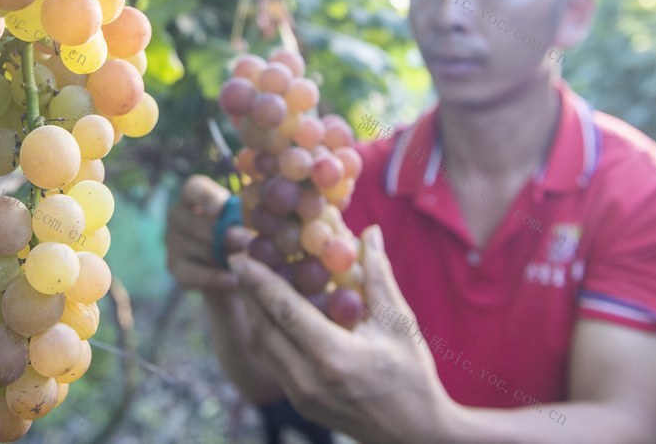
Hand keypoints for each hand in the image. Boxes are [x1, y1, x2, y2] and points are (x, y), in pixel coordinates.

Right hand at [166, 175, 241, 292]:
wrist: (235, 269)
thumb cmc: (241, 234)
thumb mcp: (245, 223)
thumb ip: (241, 223)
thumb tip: (242, 235)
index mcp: (194, 196)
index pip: (194, 189)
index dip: (207, 197)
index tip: (223, 208)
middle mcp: (178, 215)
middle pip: (190, 219)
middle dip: (219, 232)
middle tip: (245, 242)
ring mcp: (173, 241)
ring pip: (193, 247)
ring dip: (220, 255)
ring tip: (246, 262)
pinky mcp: (175, 267)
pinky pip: (190, 274)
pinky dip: (213, 278)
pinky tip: (233, 281)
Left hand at [228, 225, 457, 442]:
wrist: (415, 435)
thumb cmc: (412, 376)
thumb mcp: (399, 323)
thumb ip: (378, 276)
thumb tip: (368, 232)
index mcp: (333, 357)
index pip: (285, 312)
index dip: (260, 280)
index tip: (240, 255)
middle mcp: (308, 380)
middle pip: (264, 328)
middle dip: (249, 290)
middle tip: (241, 257)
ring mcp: (301, 396)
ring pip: (264, 346)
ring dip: (254, 311)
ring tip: (251, 278)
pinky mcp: (300, 403)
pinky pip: (273, 361)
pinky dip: (268, 332)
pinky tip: (270, 309)